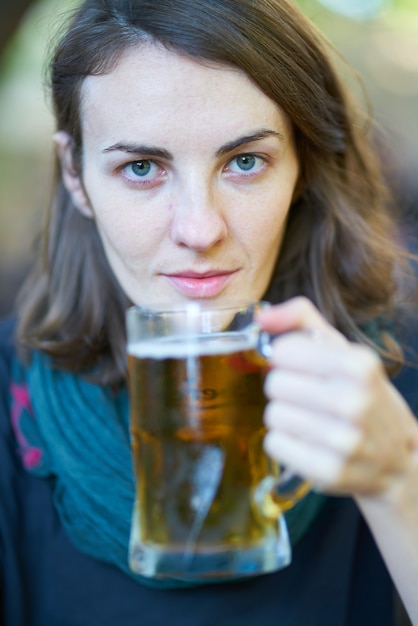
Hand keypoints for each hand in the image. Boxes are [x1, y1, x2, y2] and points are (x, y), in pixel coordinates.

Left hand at [257, 297, 417, 498]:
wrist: (395, 460)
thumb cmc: (363, 398)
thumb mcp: (344, 351)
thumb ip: (302, 320)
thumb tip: (262, 317)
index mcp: (359, 366)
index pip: (284, 351)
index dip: (286, 358)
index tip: (301, 367)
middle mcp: (354, 402)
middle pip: (274, 384)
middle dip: (285, 388)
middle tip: (307, 398)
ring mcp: (343, 441)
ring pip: (272, 415)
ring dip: (284, 416)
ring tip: (309, 420)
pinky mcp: (328, 472)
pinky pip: (274, 444)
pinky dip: (284, 442)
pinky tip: (307, 442)